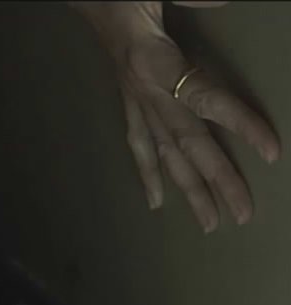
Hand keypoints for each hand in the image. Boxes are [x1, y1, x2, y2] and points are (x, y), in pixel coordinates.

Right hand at [75, 2, 280, 231]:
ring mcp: (135, 100)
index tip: (269, 152)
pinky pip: (139, 144)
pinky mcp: (129, 102)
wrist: (94, 0)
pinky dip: (149, 173)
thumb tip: (224, 3)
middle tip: (241, 214)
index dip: (237, 124)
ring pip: (164, 151)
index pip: (202, 97)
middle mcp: (144, 90)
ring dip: (187, 188)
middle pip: (185, 141)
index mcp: (154, 63)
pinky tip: (158, 202)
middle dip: (214, 179)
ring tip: (210, 222)